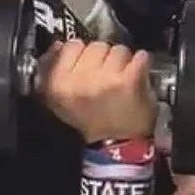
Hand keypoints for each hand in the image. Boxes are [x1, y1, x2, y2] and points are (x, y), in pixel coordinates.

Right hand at [38, 39, 156, 142]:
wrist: (116, 148)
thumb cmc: (90, 122)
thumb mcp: (59, 101)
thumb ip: (52, 70)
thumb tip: (58, 45)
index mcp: (58, 83)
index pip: (71, 46)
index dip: (83, 55)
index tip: (89, 69)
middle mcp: (79, 80)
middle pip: (96, 45)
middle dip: (104, 59)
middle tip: (106, 80)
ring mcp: (106, 79)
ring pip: (119, 50)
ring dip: (123, 63)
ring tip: (121, 82)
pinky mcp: (130, 81)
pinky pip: (140, 57)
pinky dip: (142, 64)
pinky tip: (138, 77)